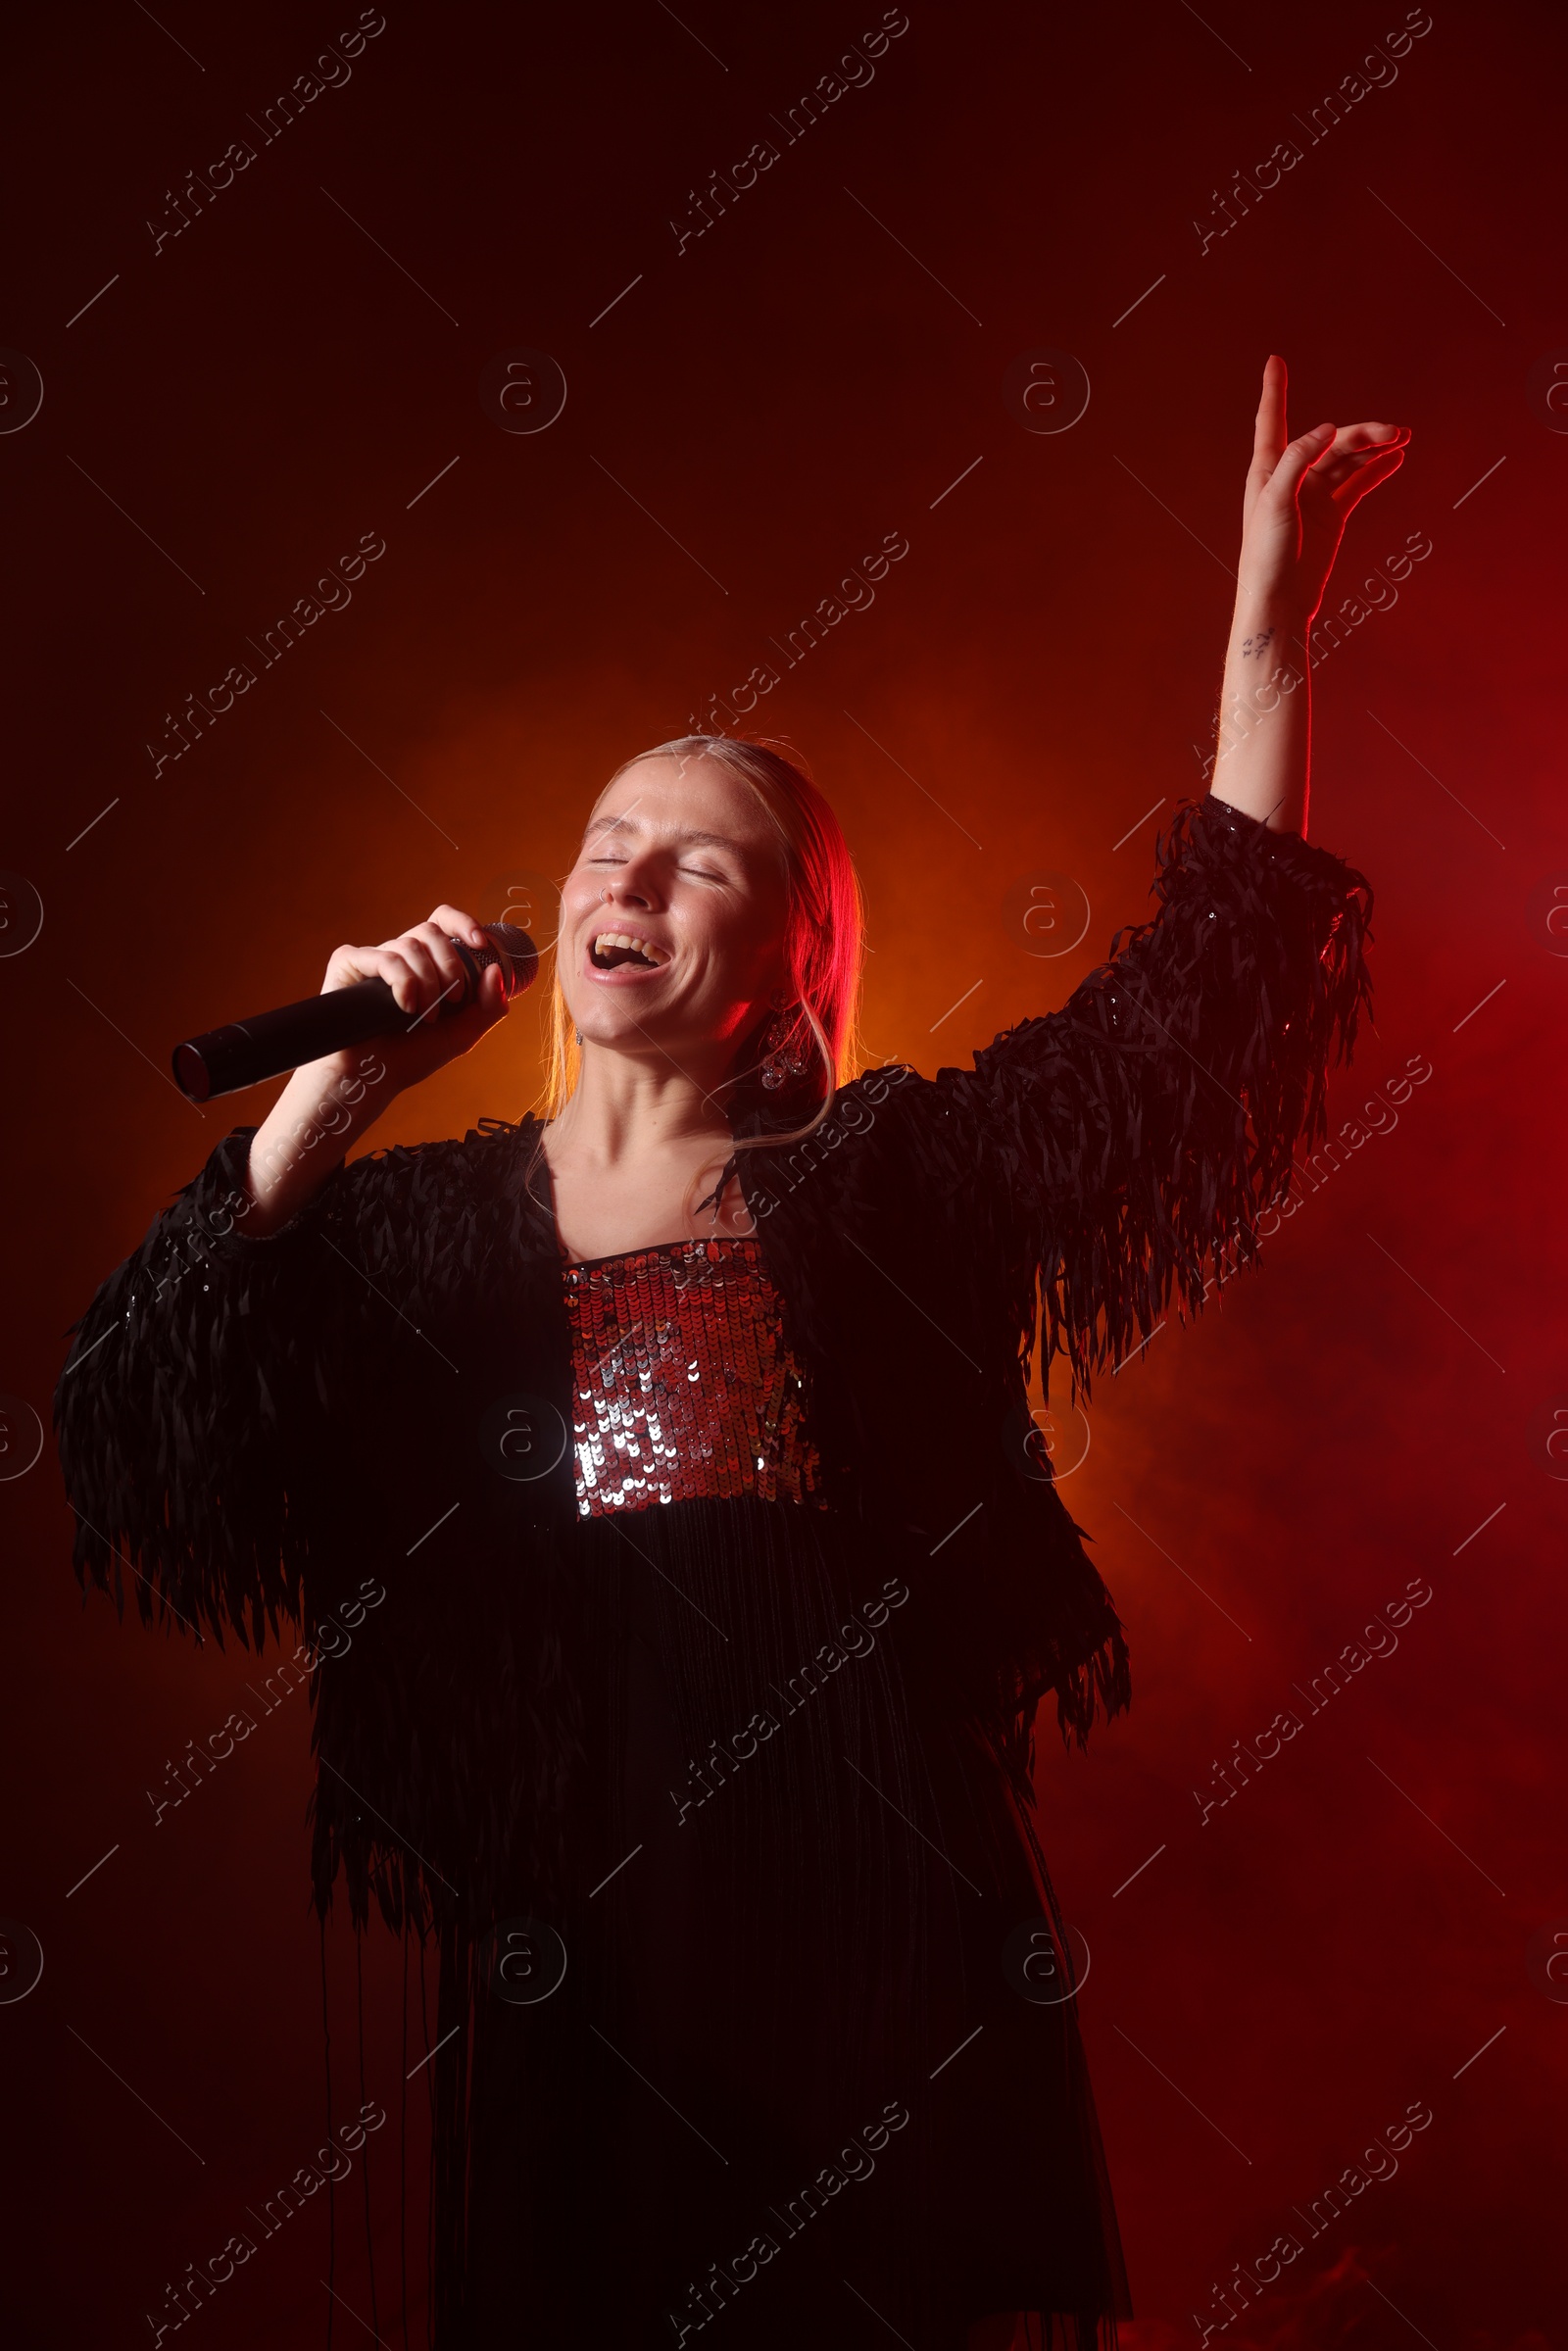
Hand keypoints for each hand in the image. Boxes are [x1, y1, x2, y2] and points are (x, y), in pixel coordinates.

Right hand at [317, 904, 510, 1094]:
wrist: (372, 1077)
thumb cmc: (412, 1056)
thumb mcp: (463, 1033)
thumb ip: (490, 1005)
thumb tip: (497, 971)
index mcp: (426, 963)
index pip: (444, 922)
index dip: (464, 923)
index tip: (480, 945)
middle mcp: (399, 955)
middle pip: (430, 930)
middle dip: (450, 964)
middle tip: (454, 998)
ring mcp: (373, 957)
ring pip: (410, 945)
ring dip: (428, 983)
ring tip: (425, 1015)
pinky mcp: (349, 962)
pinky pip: (384, 957)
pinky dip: (403, 982)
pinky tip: (404, 1006)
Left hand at [1236, 354, 1409, 625]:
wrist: (1279, 602)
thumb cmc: (1265, 556)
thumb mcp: (1276, 502)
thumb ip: (1297, 460)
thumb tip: (1326, 429)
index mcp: (1267, 470)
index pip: (1271, 420)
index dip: (1274, 390)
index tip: (1274, 361)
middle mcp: (1291, 477)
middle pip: (1331, 442)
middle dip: (1362, 433)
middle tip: (1394, 431)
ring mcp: (1313, 496)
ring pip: (1348, 460)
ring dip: (1374, 447)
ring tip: (1403, 437)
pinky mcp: (1332, 516)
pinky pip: (1358, 484)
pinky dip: (1376, 469)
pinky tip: (1395, 457)